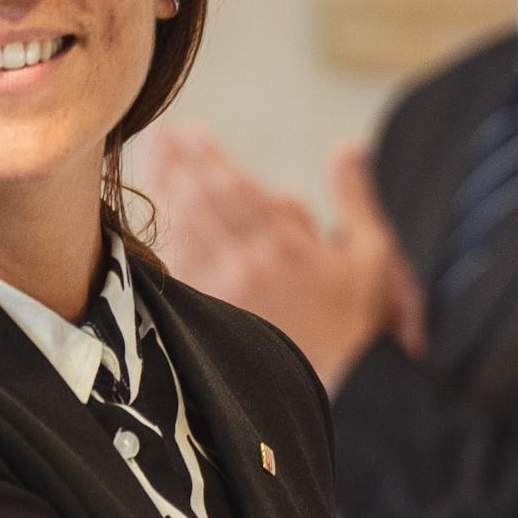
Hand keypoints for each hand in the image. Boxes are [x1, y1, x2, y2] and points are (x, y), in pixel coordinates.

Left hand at [138, 124, 421, 385]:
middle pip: (204, 203)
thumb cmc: (356, 319)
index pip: (239, 189)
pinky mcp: (214, 314)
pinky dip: (162, 238)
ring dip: (163, 193)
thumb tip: (346, 148)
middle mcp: (255, 264)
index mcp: (291, 245)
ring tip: (146, 162)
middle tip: (155, 136)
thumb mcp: (371, 255)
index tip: (189, 133)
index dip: (209, 157)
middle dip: (177, 165)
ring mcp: (229, 291)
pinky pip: (180, 268)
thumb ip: (354, 198)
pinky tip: (148, 218)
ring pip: (186, 231)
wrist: (345, 384)